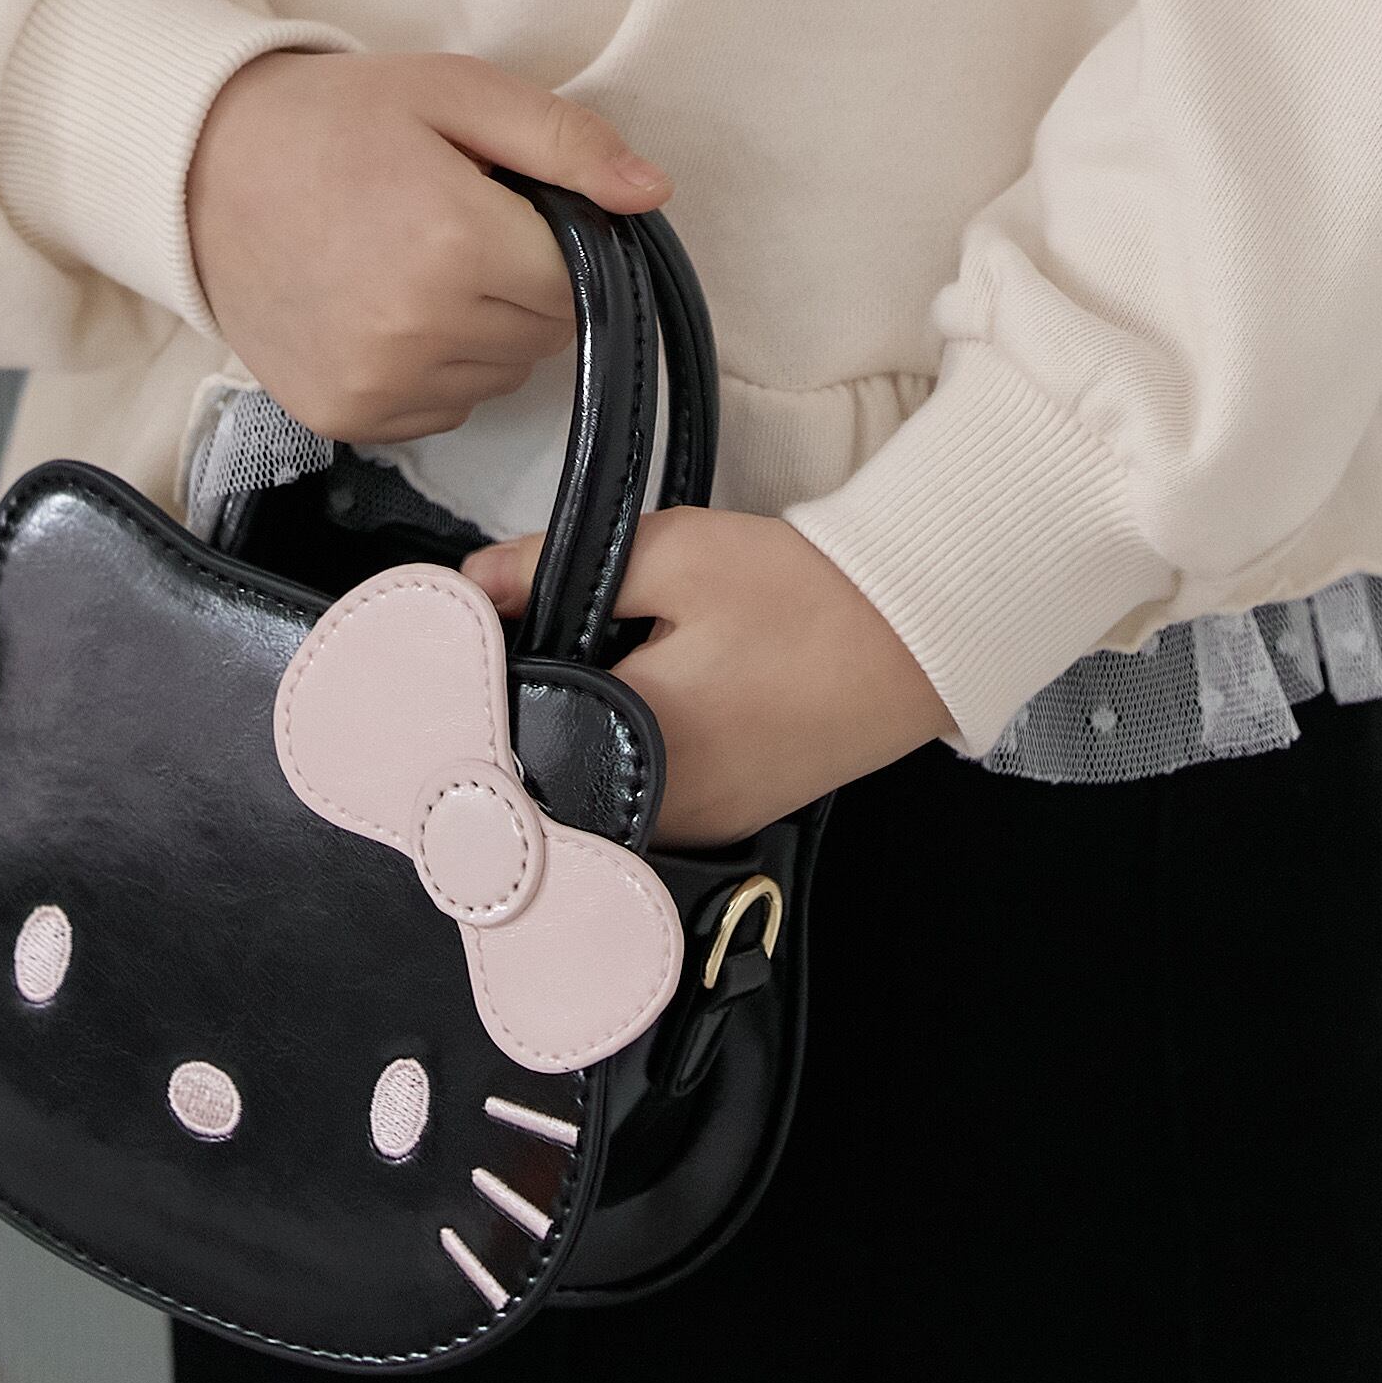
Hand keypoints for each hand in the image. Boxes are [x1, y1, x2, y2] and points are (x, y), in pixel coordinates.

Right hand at [184, 49, 669, 445]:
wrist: (204, 167)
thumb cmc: (341, 118)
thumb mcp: (457, 92)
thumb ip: (565, 142)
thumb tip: (654, 194)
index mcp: (455, 241)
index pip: (578, 282)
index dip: (555, 241)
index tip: (505, 205)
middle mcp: (418, 330)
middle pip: (543, 335)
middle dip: (521, 283)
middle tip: (453, 223)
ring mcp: (376, 384)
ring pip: (498, 377)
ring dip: (481, 329)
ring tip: (414, 262)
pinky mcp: (343, 416)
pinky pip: (441, 408)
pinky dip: (435, 367)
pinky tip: (384, 306)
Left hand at [462, 509, 949, 842]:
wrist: (912, 634)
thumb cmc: (794, 593)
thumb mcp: (670, 553)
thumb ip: (554, 567)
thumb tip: (468, 586)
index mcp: (638, 746)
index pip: (514, 735)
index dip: (486, 689)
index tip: (475, 647)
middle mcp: (661, 813)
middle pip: (549, 775)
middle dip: (529, 716)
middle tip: (530, 648)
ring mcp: (699, 829)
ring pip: (596, 794)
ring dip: (578, 741)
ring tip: (586, 670)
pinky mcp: (729, 823)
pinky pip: (646, 803)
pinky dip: (628, 759)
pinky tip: (643, 704)